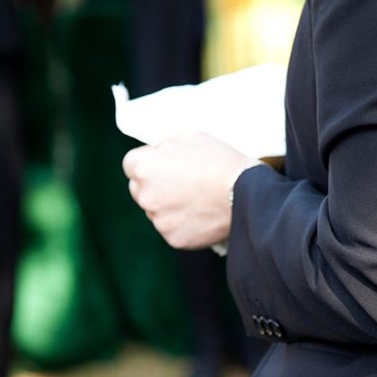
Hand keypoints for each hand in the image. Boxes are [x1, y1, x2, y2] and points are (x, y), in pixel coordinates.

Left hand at [123, 132, 259, 249]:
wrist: (246, 195)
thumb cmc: (220, 161)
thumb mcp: (190, 136)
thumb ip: (165, 144)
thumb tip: (157, 152)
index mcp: (145, 168)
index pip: (131, 164)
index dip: (148, 161)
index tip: (164, 163)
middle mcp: (146, 196)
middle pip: (139, 190)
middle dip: (154, 185)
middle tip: (181, 181)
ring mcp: (159, 221)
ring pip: (156, 211)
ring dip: (168, 206)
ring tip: (197, 198)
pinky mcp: (174, 239)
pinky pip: (172, 229)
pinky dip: (183, 223)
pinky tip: (201, 214)